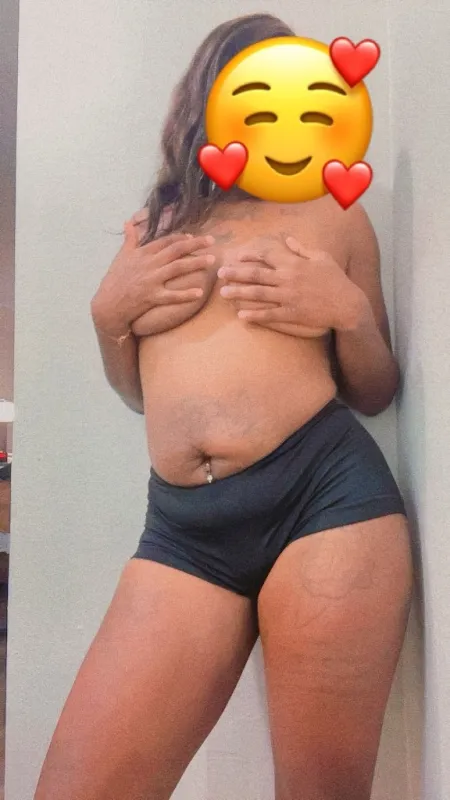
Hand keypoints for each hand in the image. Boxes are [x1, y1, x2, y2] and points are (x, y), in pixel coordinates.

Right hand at [91, 220, 215, 336]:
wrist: (108, 304)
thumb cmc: (115, 280)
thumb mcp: (121, 257)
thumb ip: (129, 239)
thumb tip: (128, 223)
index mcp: (142, 253)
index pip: (165, 241)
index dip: (181, 237)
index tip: (193, 236)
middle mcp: (149, 264)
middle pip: (176, 251)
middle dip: (195, 244)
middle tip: (212, 241)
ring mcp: (151, 280)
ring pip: (177, 269)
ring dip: (196, 263)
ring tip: (212, 260)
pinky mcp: (152, 297)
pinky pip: (172, 296)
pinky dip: (185, 294)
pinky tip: (199, 293)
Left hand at [218, 237, 365, 336]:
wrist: (347, 304)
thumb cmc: (335, 279)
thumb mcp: (321, 257)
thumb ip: (301, 248)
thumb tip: (287, 239)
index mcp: (294, 263)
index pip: (267, 255)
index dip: (250, 255)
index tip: (237, 256)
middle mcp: (288, 278)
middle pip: (256, 275)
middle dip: (236, 274)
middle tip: (220, 274)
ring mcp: (289, 297)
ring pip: (258, 294)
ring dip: (239, 293)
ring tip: (223, 294)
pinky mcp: (292, 313)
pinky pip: (269, 315)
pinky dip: (254, 315)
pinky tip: (241, 316)